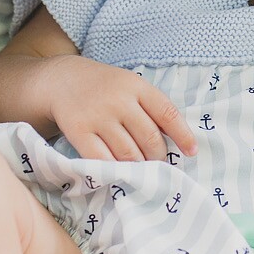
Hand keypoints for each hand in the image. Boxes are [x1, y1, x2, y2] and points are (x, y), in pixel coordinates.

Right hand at [46, 57, 196, 162]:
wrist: (62, 79)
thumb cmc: (105, 88)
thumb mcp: (130, 85)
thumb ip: (151, 108)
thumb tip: (177, 141)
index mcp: (136, 86)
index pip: (167, 113)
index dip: (183, 135)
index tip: (192, 152)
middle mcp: (119, 100)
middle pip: (150, 138)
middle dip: (158, 157)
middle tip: (160, 167)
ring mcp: (98, 116)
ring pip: (128, 153)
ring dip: (139, 168)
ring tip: (143, 173)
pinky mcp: (78, 131)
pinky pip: (102, 159)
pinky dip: (114, 170)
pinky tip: (119, 174)